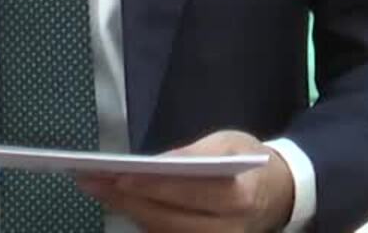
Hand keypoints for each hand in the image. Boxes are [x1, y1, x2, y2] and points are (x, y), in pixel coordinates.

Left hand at [76, 129, 293, 231]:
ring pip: (162, 231)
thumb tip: (159, 162)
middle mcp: (227, 230)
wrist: (277, 193)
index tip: (119, 176)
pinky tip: (118, 201)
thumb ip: (196, 153)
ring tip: (95, 187)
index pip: (189, 193)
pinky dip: (140, 218)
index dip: (153, 187)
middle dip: (126, 200)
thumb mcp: (229, 143)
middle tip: (90, 180)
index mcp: (239, 196)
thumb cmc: (249, 161)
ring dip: (126, 210)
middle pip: (167, 219)